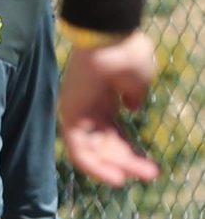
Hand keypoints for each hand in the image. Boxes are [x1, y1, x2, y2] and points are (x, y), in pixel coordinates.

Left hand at [58, 32, 158, 185]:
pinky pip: (78, 149)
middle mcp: (89, 110)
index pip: (115, 135)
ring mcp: (78, 113)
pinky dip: (93, 165)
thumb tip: (132, 108)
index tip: (150, 167)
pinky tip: (114, 177)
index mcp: (105, 101)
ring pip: (92, 151)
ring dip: (111, 167)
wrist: (110, 37)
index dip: (131, 151)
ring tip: (130, 180)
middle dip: (127, 162)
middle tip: (150, 174)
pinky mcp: (69, 116)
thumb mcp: (138, 79)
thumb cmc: (125, 51)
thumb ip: (135, 96)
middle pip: (106, 145)